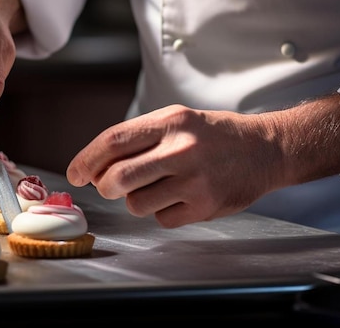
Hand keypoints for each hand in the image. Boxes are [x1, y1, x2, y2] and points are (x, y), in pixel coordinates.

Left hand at [66, 104, 281, 227]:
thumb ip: (136, 138)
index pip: (113, 141)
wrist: (264, 150)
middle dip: (103, 186)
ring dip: (135, 199)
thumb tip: (94, 166)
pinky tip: (178, 196)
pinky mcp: (205, 207)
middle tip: (108, 185)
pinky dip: (161, 211)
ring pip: (135, 203)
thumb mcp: (175, 120)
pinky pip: (161, 218)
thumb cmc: (212, 135)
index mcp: (171, 122)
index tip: (75, 173)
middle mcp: (182, 149)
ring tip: (156, 186)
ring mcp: (195, 181)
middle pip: (117, 178)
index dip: (86, 159)